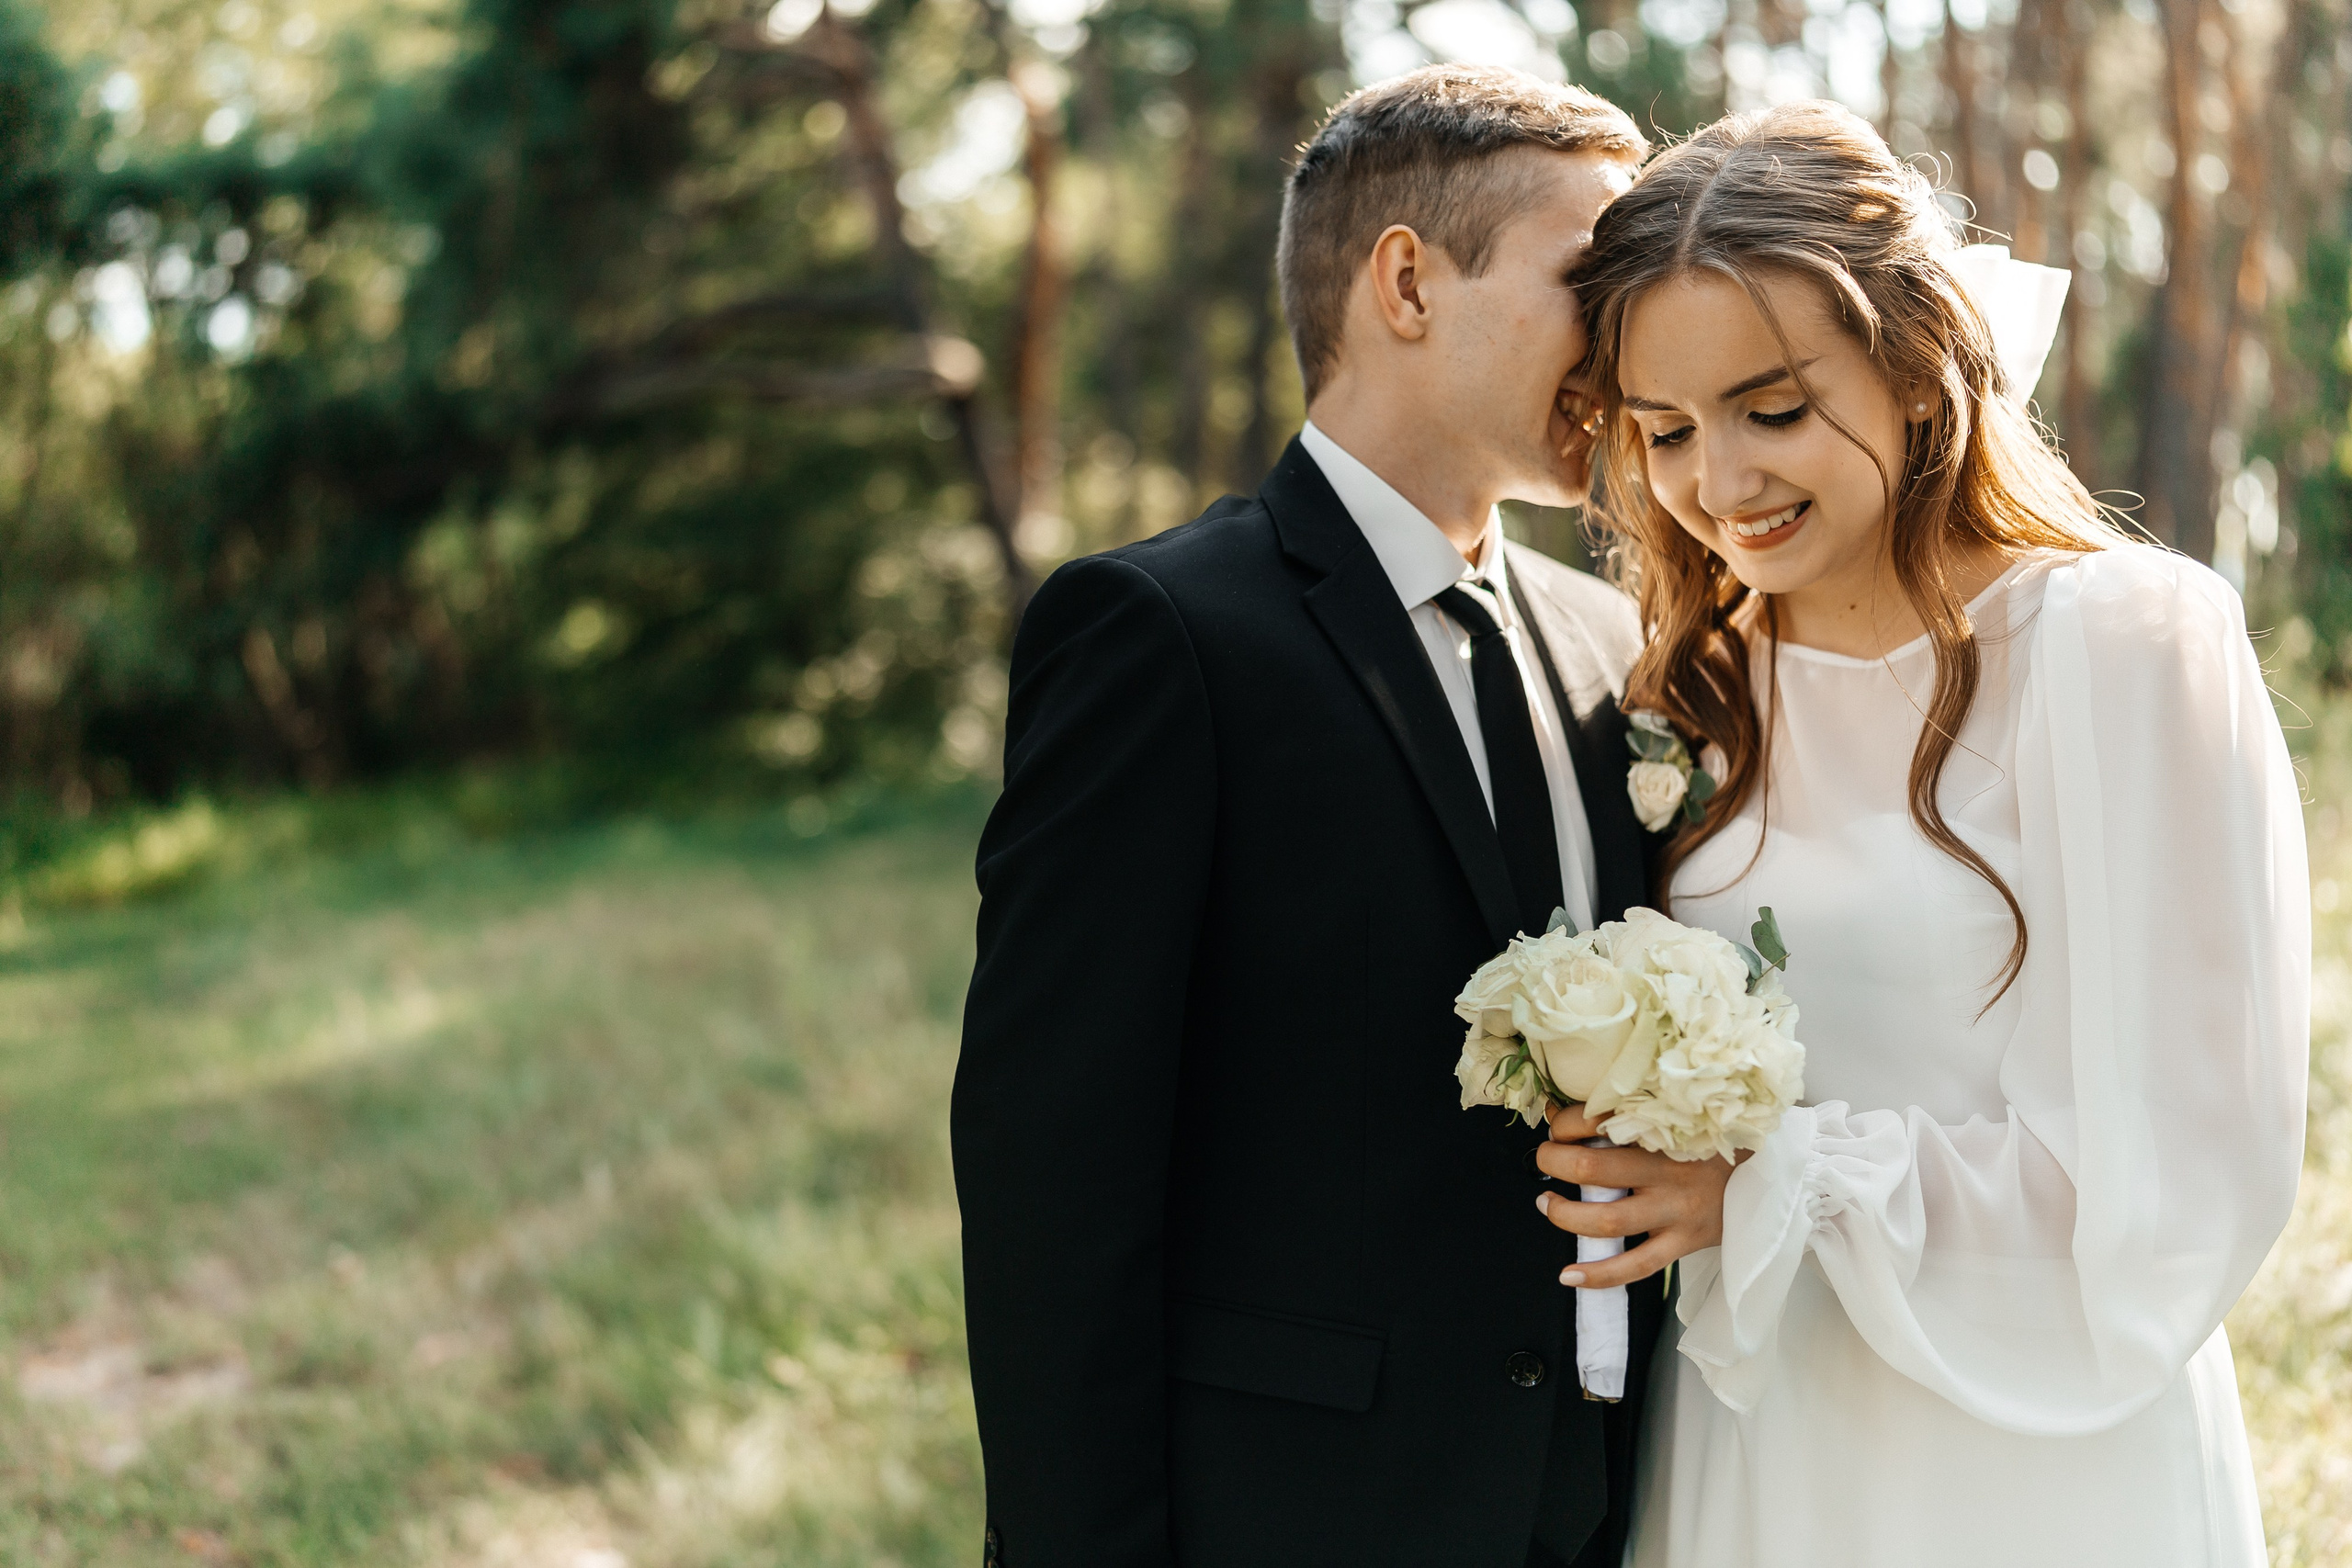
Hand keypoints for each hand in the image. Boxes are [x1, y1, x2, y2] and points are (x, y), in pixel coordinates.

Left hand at [1532, 1102, 1734, 1288]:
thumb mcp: (1681, 1121)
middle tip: (1545, 1157)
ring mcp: (1675, 1212)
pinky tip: (1569, 1275)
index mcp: (1666, 1132)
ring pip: (1607, 1220)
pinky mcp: (1682, 1243)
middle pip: (1594, 1168)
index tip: (1557, 1122)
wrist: (1771, 1180)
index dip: (1565, 1122)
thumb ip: (1634, 1114)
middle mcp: (1668, 1172)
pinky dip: (1599, 1275)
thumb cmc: (1715, 1146)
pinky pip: (1636, 1266)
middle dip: (1555, 1162)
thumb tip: (1564, 1107)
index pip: (1600, 1120)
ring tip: (1546, 1202)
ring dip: (1564, 1214)